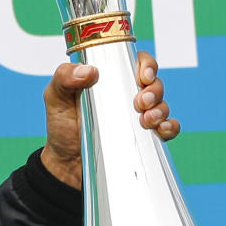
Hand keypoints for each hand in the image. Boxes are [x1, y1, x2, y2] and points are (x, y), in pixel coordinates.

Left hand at [40, 50, 180, 188]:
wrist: (66, 163)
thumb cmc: (61, 126)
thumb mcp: (55, 97)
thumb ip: (64, 78)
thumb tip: (89, 71)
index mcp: (111, 78)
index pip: (137, 62)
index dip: (146, 65)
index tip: (143, 76)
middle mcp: (128, 94)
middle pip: (154, 82)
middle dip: (154, 90)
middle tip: (141, 102)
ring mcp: (138, 116)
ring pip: (162, 104)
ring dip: (161, 109)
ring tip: (146, 120)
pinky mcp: (143, 137)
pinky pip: (166, 128)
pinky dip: (170, 127)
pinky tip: (161, 131)